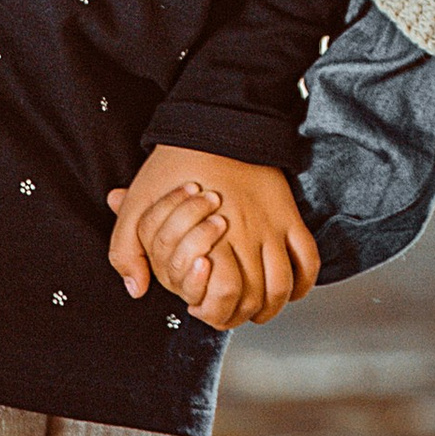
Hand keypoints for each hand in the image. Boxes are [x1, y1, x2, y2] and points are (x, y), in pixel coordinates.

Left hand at [106, 147, 320, 323]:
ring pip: (283, 286)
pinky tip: (290, 291)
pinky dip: (303, 283)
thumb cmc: (174, 163)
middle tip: (231, 312)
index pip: (222, 296)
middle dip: (242, 314)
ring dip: (272, 306)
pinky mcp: (289, 216)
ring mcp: (272, 227)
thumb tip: (137, 289)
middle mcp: (245, 236)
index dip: (213, 312)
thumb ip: (127, 249)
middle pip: (254, 298)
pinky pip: (308, 259)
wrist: (215, 121)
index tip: (201, 306)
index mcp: (209, 237)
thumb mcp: (139, 204)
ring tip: (258, 309)